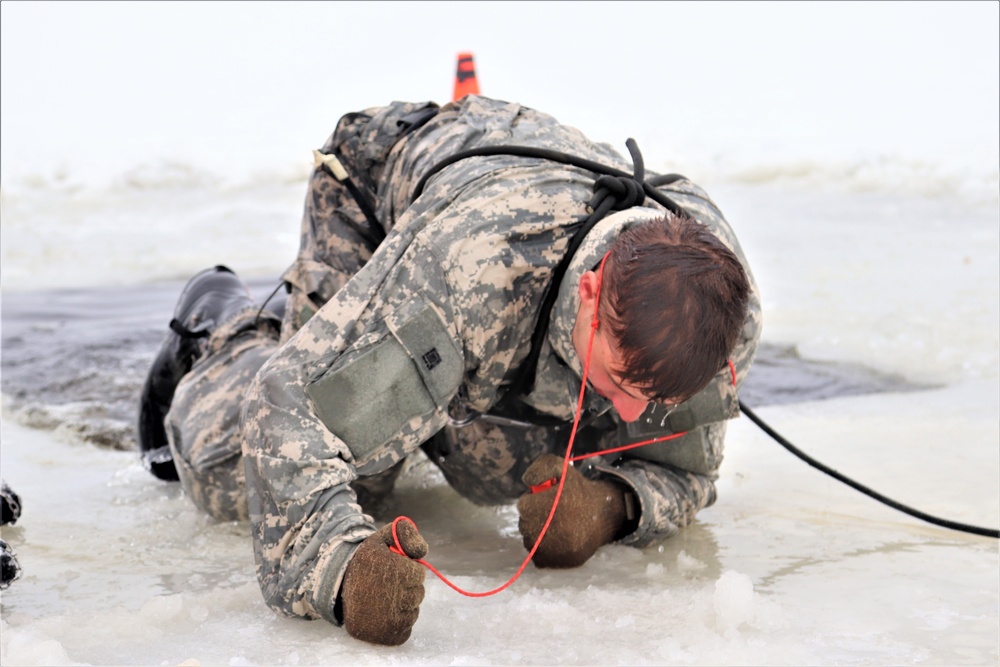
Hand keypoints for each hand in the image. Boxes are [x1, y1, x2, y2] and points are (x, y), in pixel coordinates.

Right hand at [339, 519, 427, 645]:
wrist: (338, 589)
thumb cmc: (366, 563)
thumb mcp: (382, 539)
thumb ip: (406, 533)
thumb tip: (423, 552)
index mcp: (388, 568)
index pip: (418, 573)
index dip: (409, 570)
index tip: (393, 570)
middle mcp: (388, 595)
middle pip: (418, 593)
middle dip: (408, 588)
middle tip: (387, 585)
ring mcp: (387, 619)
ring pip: (413, 612)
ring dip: (404, 605)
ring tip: (382, 599)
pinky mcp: (385, 636)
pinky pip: (407, 628)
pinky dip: (399, 622)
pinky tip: (383, 614)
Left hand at [517, 454, 627, 567]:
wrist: (602, 514)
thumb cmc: (577, 490)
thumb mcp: (560, 468)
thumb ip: (540, 468)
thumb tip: (528, 482)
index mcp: (551, 504)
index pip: (524, 505)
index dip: (533, 500)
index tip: (546, 500)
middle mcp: (552, 529)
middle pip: (525, 524)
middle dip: (533, 517)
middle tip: (551, 513)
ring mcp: (556, 548)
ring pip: (529, 541)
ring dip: (536, 533)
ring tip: (554, 526)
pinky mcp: (561, 562)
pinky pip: (538, 557)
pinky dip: (542, 549)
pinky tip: (555, 539)